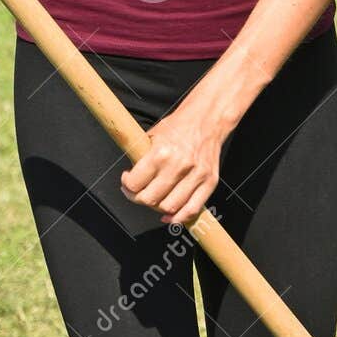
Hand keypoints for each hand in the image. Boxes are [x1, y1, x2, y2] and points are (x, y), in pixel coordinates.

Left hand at [120, 104, 224, 224]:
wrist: (208, 118)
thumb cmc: (179, 125)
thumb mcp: (153, 134)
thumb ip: (142, 157)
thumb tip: (131, 179)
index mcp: (161, 153)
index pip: (135, 183)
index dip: (127, 186)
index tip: (127, 182)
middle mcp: (178, 166)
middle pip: (150, 199)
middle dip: (138, 198)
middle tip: (137, 192)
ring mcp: (196, 175)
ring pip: (170, 207)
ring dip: (157, 208)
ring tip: (154, 199)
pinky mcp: (210, 182)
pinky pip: (192, 209)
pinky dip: (179, 218)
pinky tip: (169, 216)